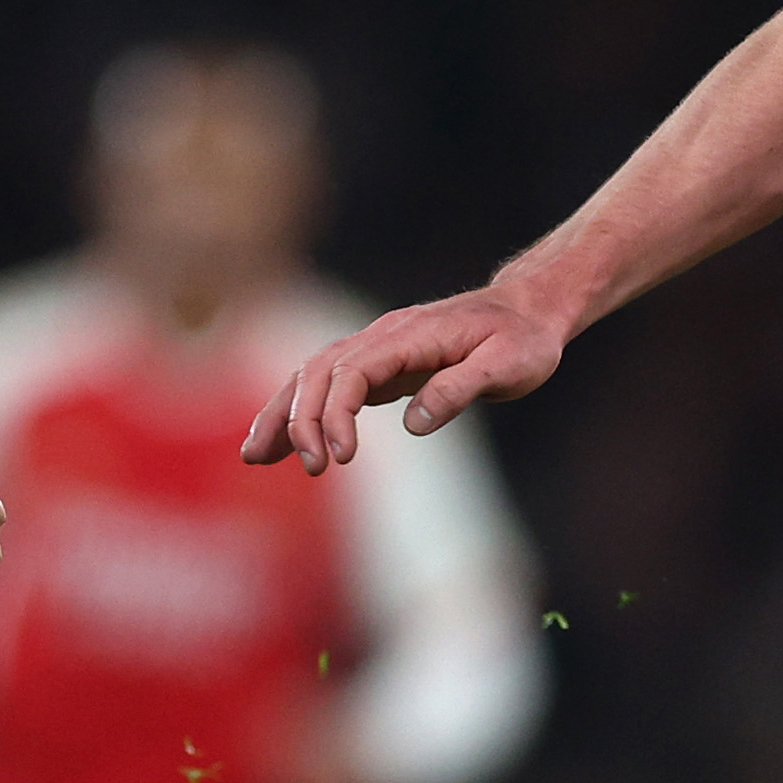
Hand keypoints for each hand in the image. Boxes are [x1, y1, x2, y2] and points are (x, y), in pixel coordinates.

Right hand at [242, 285, 567, 472]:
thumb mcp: (509, 366)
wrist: (528, 313)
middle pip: (319, 371)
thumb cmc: (524, 340)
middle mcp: (382, 336)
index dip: (336, 414)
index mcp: (409, 335)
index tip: (341, 458)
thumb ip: (460, 388)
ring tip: (254, 457)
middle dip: (300, 419)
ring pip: (311, 375)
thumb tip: (413, 423)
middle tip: (312, 469)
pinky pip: (326, 386)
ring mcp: (376, 349)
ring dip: (281, 413)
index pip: (352, 371)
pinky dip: (299, 412)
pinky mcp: (378, 365)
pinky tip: (282, 446)